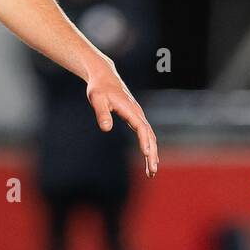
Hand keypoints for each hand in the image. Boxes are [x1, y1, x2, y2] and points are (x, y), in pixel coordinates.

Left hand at [85, 60, 158, 177]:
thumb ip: (101, 113)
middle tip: (152, 172)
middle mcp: (137, 113)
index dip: (144, 140)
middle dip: (152, 154)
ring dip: (152, 153)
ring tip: (152, 172)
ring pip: (149, 136)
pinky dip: (149, 146)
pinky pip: (145, 134)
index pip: (141, 127)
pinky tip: (148, 157)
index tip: (147, 154)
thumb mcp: (96, 99)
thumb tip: (106, 128)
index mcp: (130, 109)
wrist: (104, 76)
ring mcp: (138, 115)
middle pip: (149, 135)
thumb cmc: (99, 88)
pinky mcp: (135, 117)